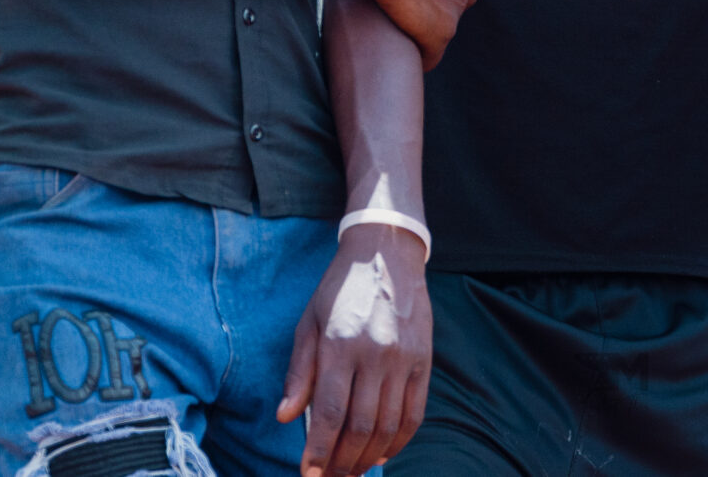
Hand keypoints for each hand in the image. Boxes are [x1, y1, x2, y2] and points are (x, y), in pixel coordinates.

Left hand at [278, 223, 432, 476]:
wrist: (387, 252)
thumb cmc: (340, 288)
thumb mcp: (309, 322)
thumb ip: (299, 372)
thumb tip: (284, 418)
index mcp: (340, 345)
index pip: (328, 412)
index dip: (318, 450)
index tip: (309, 475)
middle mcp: (375, 354)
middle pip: (359, 426)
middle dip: (342, 462)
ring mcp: (404, 359)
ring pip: (388, 425)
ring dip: (369, 457)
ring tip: (352, 472)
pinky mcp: (424, 362)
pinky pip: (414, 413)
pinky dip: (399, 441)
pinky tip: (382, 454)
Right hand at [357, 0, 476, 69]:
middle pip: (454, 0)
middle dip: (434, 9)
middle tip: (405, 17)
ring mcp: (455, 4)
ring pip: (442, 27)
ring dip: (426, 35)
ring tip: (405, 43)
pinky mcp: (442, 30)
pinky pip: (433, 53)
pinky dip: (423, 58)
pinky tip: (409, 62)